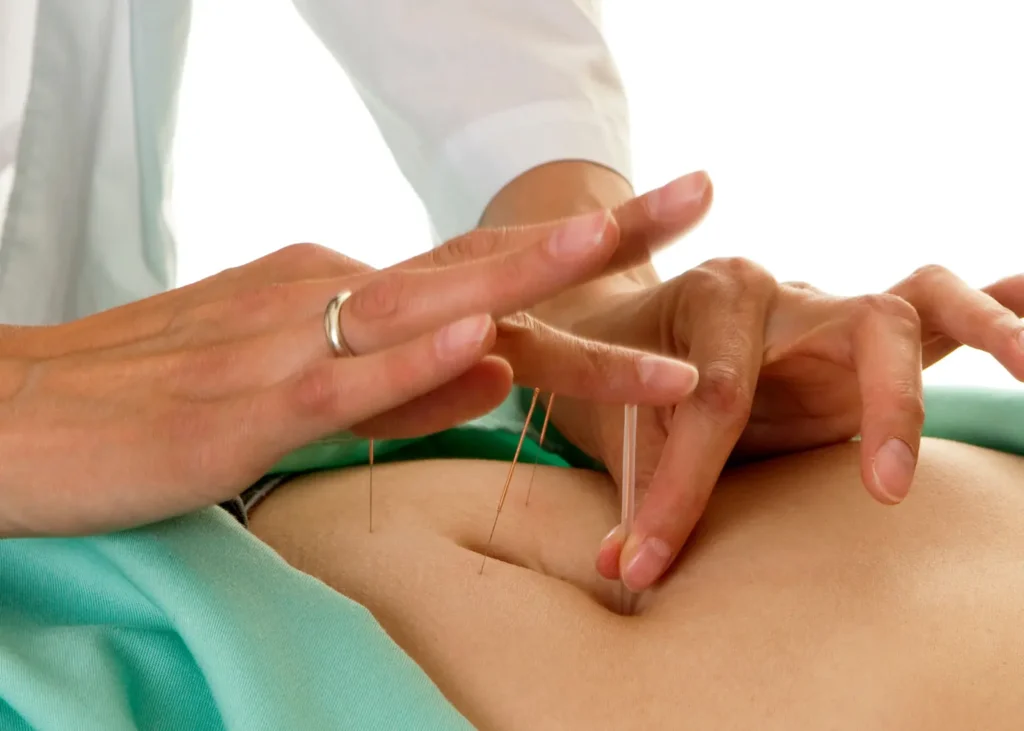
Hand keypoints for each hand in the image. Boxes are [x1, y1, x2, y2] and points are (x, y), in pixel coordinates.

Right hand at [0, 214, 697, 536]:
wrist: (20, 414)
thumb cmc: (160, 401)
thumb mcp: (299, 387)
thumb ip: (401, 382)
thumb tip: (498, 370)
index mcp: (346, 292)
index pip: (485, 275)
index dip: (580, 256)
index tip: (662, 226)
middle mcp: (330, 296)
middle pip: (485, 269)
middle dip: (598, 236)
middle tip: (700, 193)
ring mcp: (288, 342)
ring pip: (430, 309)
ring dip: (532, 285)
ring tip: (624, 249)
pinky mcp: (242, 406)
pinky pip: (341, 377)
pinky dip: (411, 355)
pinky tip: (476, 335)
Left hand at [550, 261, 1023, 590]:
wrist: (633, 333)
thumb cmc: (630, 384)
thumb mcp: (621, 431)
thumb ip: (633, 492)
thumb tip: (624, 571)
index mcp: (714, 299)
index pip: (714, 397)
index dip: (682, 489)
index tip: (649, 563)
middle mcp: (783, 293)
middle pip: (862, 324)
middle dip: (884, 406)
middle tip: (889, 489)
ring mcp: (832, 310)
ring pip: (921, 301)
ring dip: (983, 331)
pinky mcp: (865, 340)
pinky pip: (945, 308)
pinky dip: (998, 309)